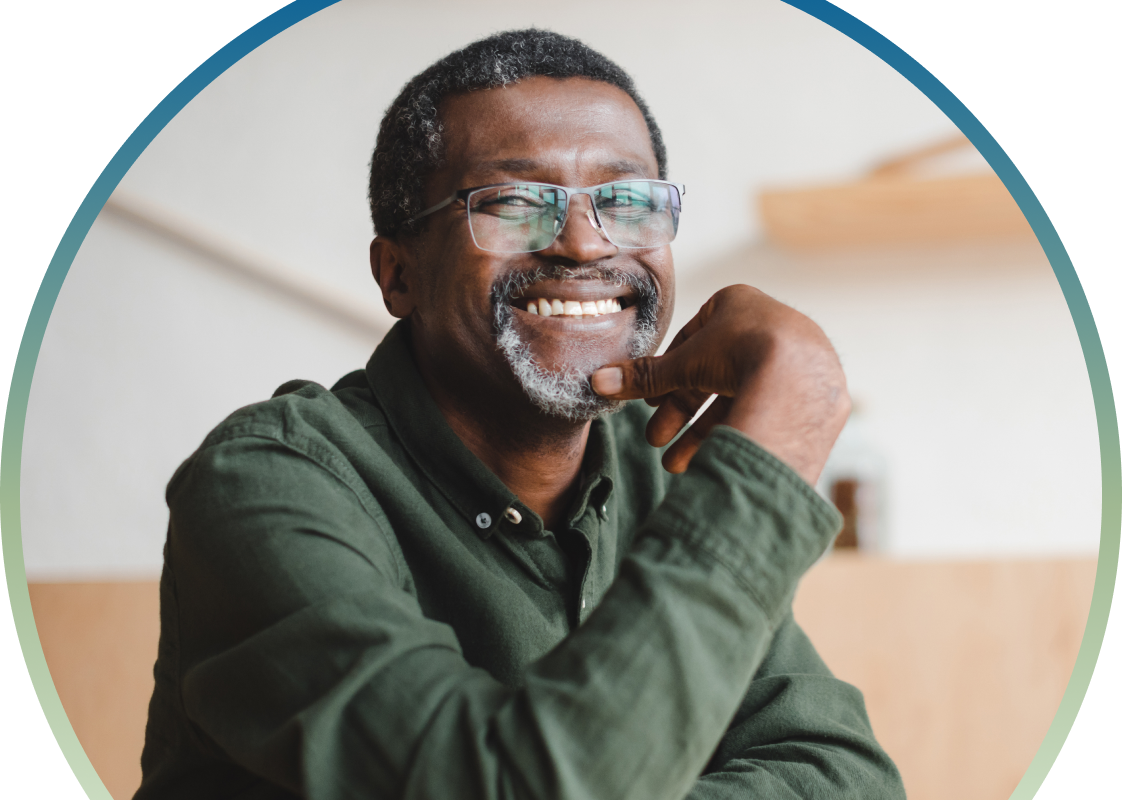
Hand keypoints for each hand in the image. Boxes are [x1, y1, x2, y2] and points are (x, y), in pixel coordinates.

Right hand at [591, 285, 849, 484]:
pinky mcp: (811, 392)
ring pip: (737, 399)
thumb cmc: (740, 352)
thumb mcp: (682, 364)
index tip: (651, 401)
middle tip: (656, 439)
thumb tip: (598, 382)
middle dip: (680, 412)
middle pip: (712, 375)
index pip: (692, 341)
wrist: (801, 378)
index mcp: (738, 303)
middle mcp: (769, 326)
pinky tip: (713, 460)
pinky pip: (764, 413)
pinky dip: (735, 434)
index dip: (668, 375)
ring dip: (701, 433)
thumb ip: (643, 376)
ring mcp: (794, 360)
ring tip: (677, 465)